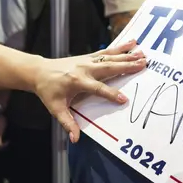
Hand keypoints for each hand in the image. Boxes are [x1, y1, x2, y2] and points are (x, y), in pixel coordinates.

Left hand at [32, 39, 146, 141]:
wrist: (39, 71)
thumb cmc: (48, 91)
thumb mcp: (56, 108)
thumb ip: (67, 123)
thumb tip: (74, 139)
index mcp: (77, 81)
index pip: (98, 88)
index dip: (111, 94)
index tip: (124, 99)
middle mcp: (85, 68)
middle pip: (109, 67)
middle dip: (126, 66)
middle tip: (143, 65)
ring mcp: (87, 60)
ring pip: (110, 57)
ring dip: (127, 55)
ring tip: (143, 54)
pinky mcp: (89, 57)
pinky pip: (107, 51)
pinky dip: (120, 48)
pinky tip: (132, 43)